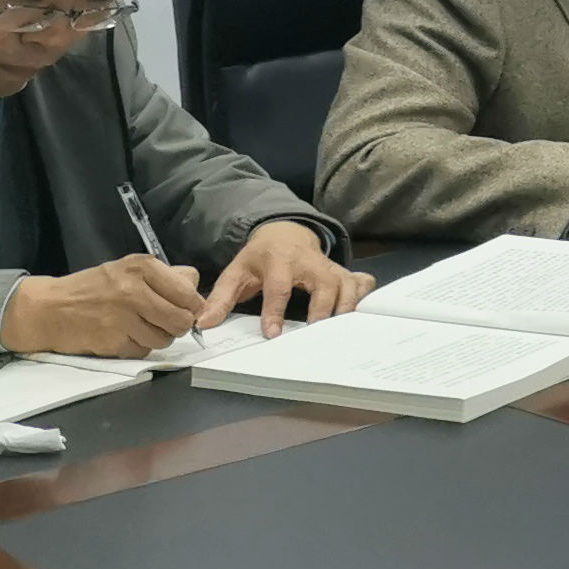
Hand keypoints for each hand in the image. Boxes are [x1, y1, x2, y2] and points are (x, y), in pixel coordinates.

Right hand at [0, 254, 205, 357]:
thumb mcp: (128, 269)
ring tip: (144, 328)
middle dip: (180, 325)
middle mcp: (134, 291)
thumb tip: (196, 291)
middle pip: (182, 319)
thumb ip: (164, 277)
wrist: (49, 309)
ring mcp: (123, 318)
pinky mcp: (113, 342)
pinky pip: (143, 351)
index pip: (188, 292)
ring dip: (160, 338)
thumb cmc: (93, 288)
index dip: (194, 306)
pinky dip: (140, 347)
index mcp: (142, 267)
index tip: (188, 310)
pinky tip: (126, 337)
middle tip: (169, 323)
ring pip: (165, 338)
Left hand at [198, 220, 374, 336]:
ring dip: (345, 307)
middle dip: (322, 308)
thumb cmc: (259, 258)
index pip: (279, 286)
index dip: (275, 311)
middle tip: (313, 333)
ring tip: (336, 331)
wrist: (284, 233)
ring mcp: (329, 267)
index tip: (272, 334)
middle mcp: (310, 262)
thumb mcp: (235, 272)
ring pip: (347, 284)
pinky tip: (357, 315)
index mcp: (280, 260)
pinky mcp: (342, 272)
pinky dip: (363, 297)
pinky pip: (361, 282)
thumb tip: (204, 324)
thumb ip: (220, 298)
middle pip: (324, 283)